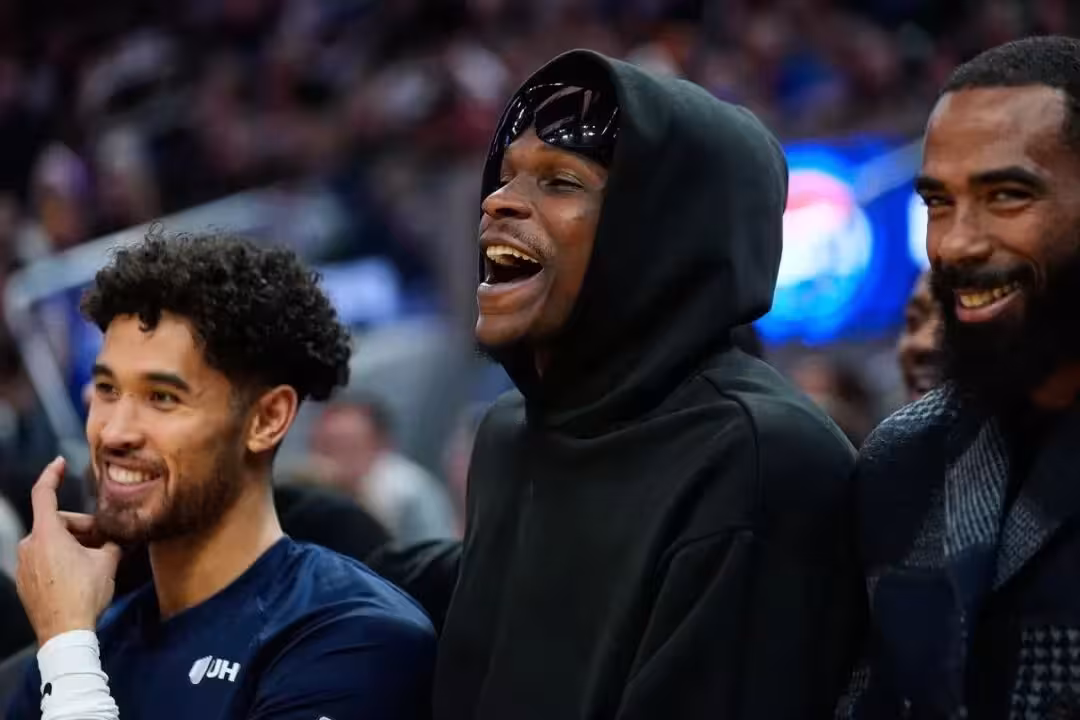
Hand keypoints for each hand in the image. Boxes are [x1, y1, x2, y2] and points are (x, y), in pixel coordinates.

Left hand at [16, 457, 121, 644]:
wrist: (65, 634)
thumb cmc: (85, 594)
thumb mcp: (108, 562)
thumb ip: (111, 542)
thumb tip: (118, 537)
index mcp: (47, 534)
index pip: (43, 494)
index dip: (52, 474)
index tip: (59, 462)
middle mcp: (29, 546)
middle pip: (57, 523)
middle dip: (82, 528)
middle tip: (105, 542)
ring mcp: (24, 565)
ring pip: (51, 542)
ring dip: (74, 545)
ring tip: (96, 562)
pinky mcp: (25, 582)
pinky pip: (44, 560)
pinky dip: (62, 560)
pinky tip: (80, 576)